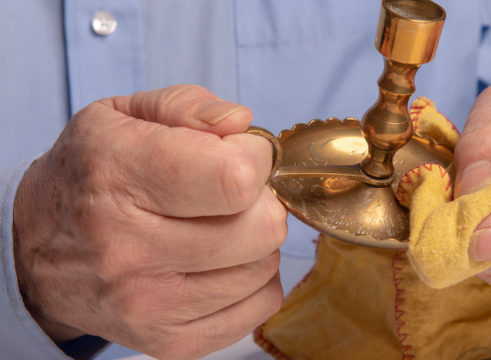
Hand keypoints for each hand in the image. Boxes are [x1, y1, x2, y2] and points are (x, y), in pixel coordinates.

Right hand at [12, 85, 286, 358]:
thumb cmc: (91, 174)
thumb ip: (188, 106)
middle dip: (261, 202)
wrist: (36, 252)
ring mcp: (148, 303)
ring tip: (220, 227)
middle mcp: (127, 247)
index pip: (235, 178)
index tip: (240, 153)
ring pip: (264, 269)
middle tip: (235, 194)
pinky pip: (258, 308)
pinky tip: (221, 263)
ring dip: (256, 243)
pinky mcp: (169, 341)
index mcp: (117, 175)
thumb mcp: (122, 116)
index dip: (255, 158)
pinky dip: (253, 282)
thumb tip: (242, 124)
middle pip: (260, 229)